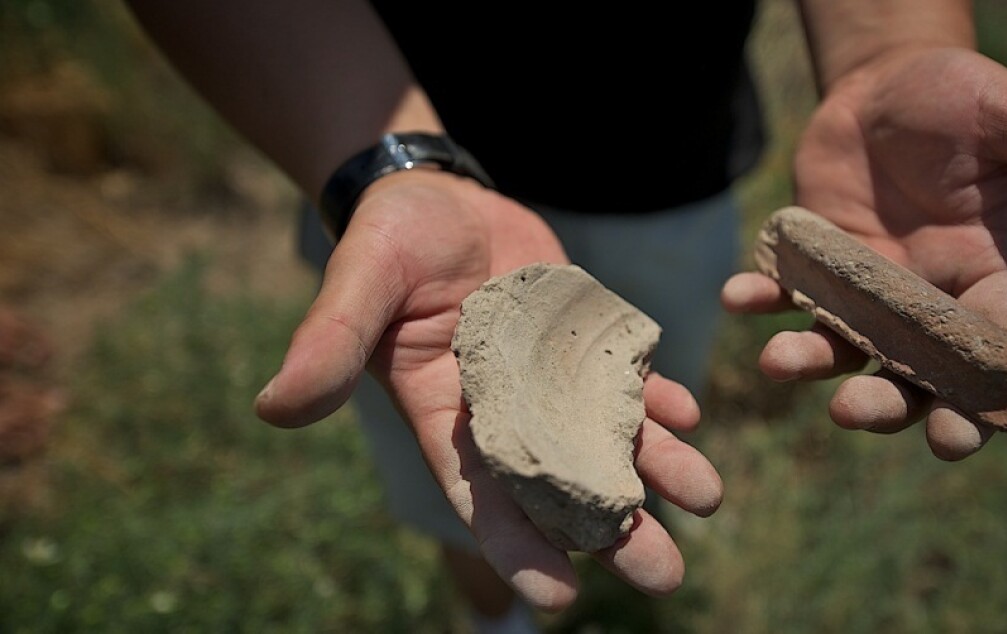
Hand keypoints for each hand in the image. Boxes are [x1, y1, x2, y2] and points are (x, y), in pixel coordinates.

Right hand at [254, 170, 722, 610]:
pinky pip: (628, 378)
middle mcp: (507, 412)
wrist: (438, 198)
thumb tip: (272, 409)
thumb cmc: (387, 241)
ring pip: (610, 436)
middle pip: (564, 483)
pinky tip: (688, 413)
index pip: (481, 494)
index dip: (516, 545)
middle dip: (613, 531)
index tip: (560, 596)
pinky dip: (658, 398)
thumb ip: (328, 344)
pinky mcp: (585, 340)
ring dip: (657, 469)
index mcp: (446, 417)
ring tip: (708, 498)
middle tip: (665, 577)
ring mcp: (553, 378)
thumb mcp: (358, 285)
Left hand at [723, 46, 1006, 459]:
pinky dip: (762, 299)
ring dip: (810, 362)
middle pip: (908, 374)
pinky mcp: (814, 266)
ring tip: (780, 363)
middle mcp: (924, 302)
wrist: (886, 83)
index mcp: (987, 280)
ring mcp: (864, 291)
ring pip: (840, 350)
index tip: (955, 441)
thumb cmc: (961, 99)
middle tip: (852, 412)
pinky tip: (740, 295)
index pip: (992, 354)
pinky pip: (785, 295)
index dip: (978, 402)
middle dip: (883, 401)